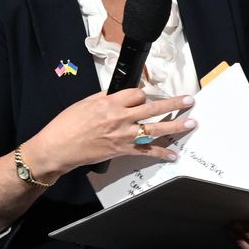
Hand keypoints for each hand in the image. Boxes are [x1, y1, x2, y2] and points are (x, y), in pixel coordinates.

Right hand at [24, 90, 197, 176]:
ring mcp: (123, 135)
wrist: (57, 148)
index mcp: (109, 103)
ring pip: (155, 129)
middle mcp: (120, 118)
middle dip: (174, 104)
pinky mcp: (122, 150)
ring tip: (191, 122)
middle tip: (189, 101)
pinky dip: (161, 154)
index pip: (137, 94)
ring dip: (176, 126)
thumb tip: (118, 94)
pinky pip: (146, 152)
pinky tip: (173, 154)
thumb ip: (105, 98)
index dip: (144, 94)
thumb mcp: (84, 103)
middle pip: (153, 108)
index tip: (146, 96)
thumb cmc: (67, 125)